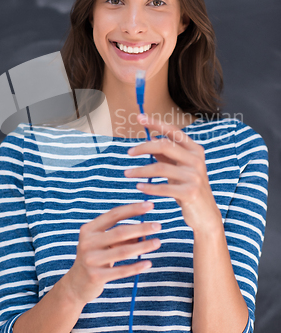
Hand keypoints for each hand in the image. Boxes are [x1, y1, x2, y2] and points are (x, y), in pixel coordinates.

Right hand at [65, 201, 160, 304]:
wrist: (76, 284)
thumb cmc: (95, 257)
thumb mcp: (103, 243)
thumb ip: (121, 236)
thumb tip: (145, 231)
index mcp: (89, 229)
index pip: (114, 215)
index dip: (133, 209)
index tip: (150, 205)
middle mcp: (87, 242)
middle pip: (120, 232)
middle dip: (141, 228)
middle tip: (158, 226)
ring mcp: (90, 259)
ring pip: (123, 251)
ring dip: (143, 246)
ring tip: (158, 242)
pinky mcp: (95, 276)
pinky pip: (121, 271)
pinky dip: (136, 267)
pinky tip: (148, 263)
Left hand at [124, 114, 221, 232]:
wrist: (206, 214)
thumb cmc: (189, 188)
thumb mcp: (180, 168)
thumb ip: (168, 154)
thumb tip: (151, 138)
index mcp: (195, 150)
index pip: (173, 131)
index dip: (155, 123)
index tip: (139, 117)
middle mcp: (196, 160)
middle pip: (164, 145)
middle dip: (143, 147)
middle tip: (128, 152)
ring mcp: (194, 176)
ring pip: (160, 168)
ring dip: (140, 170)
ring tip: (127, 174)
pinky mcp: (190, 192)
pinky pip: (164, 187)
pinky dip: (149, 187)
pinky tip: (139, 187)